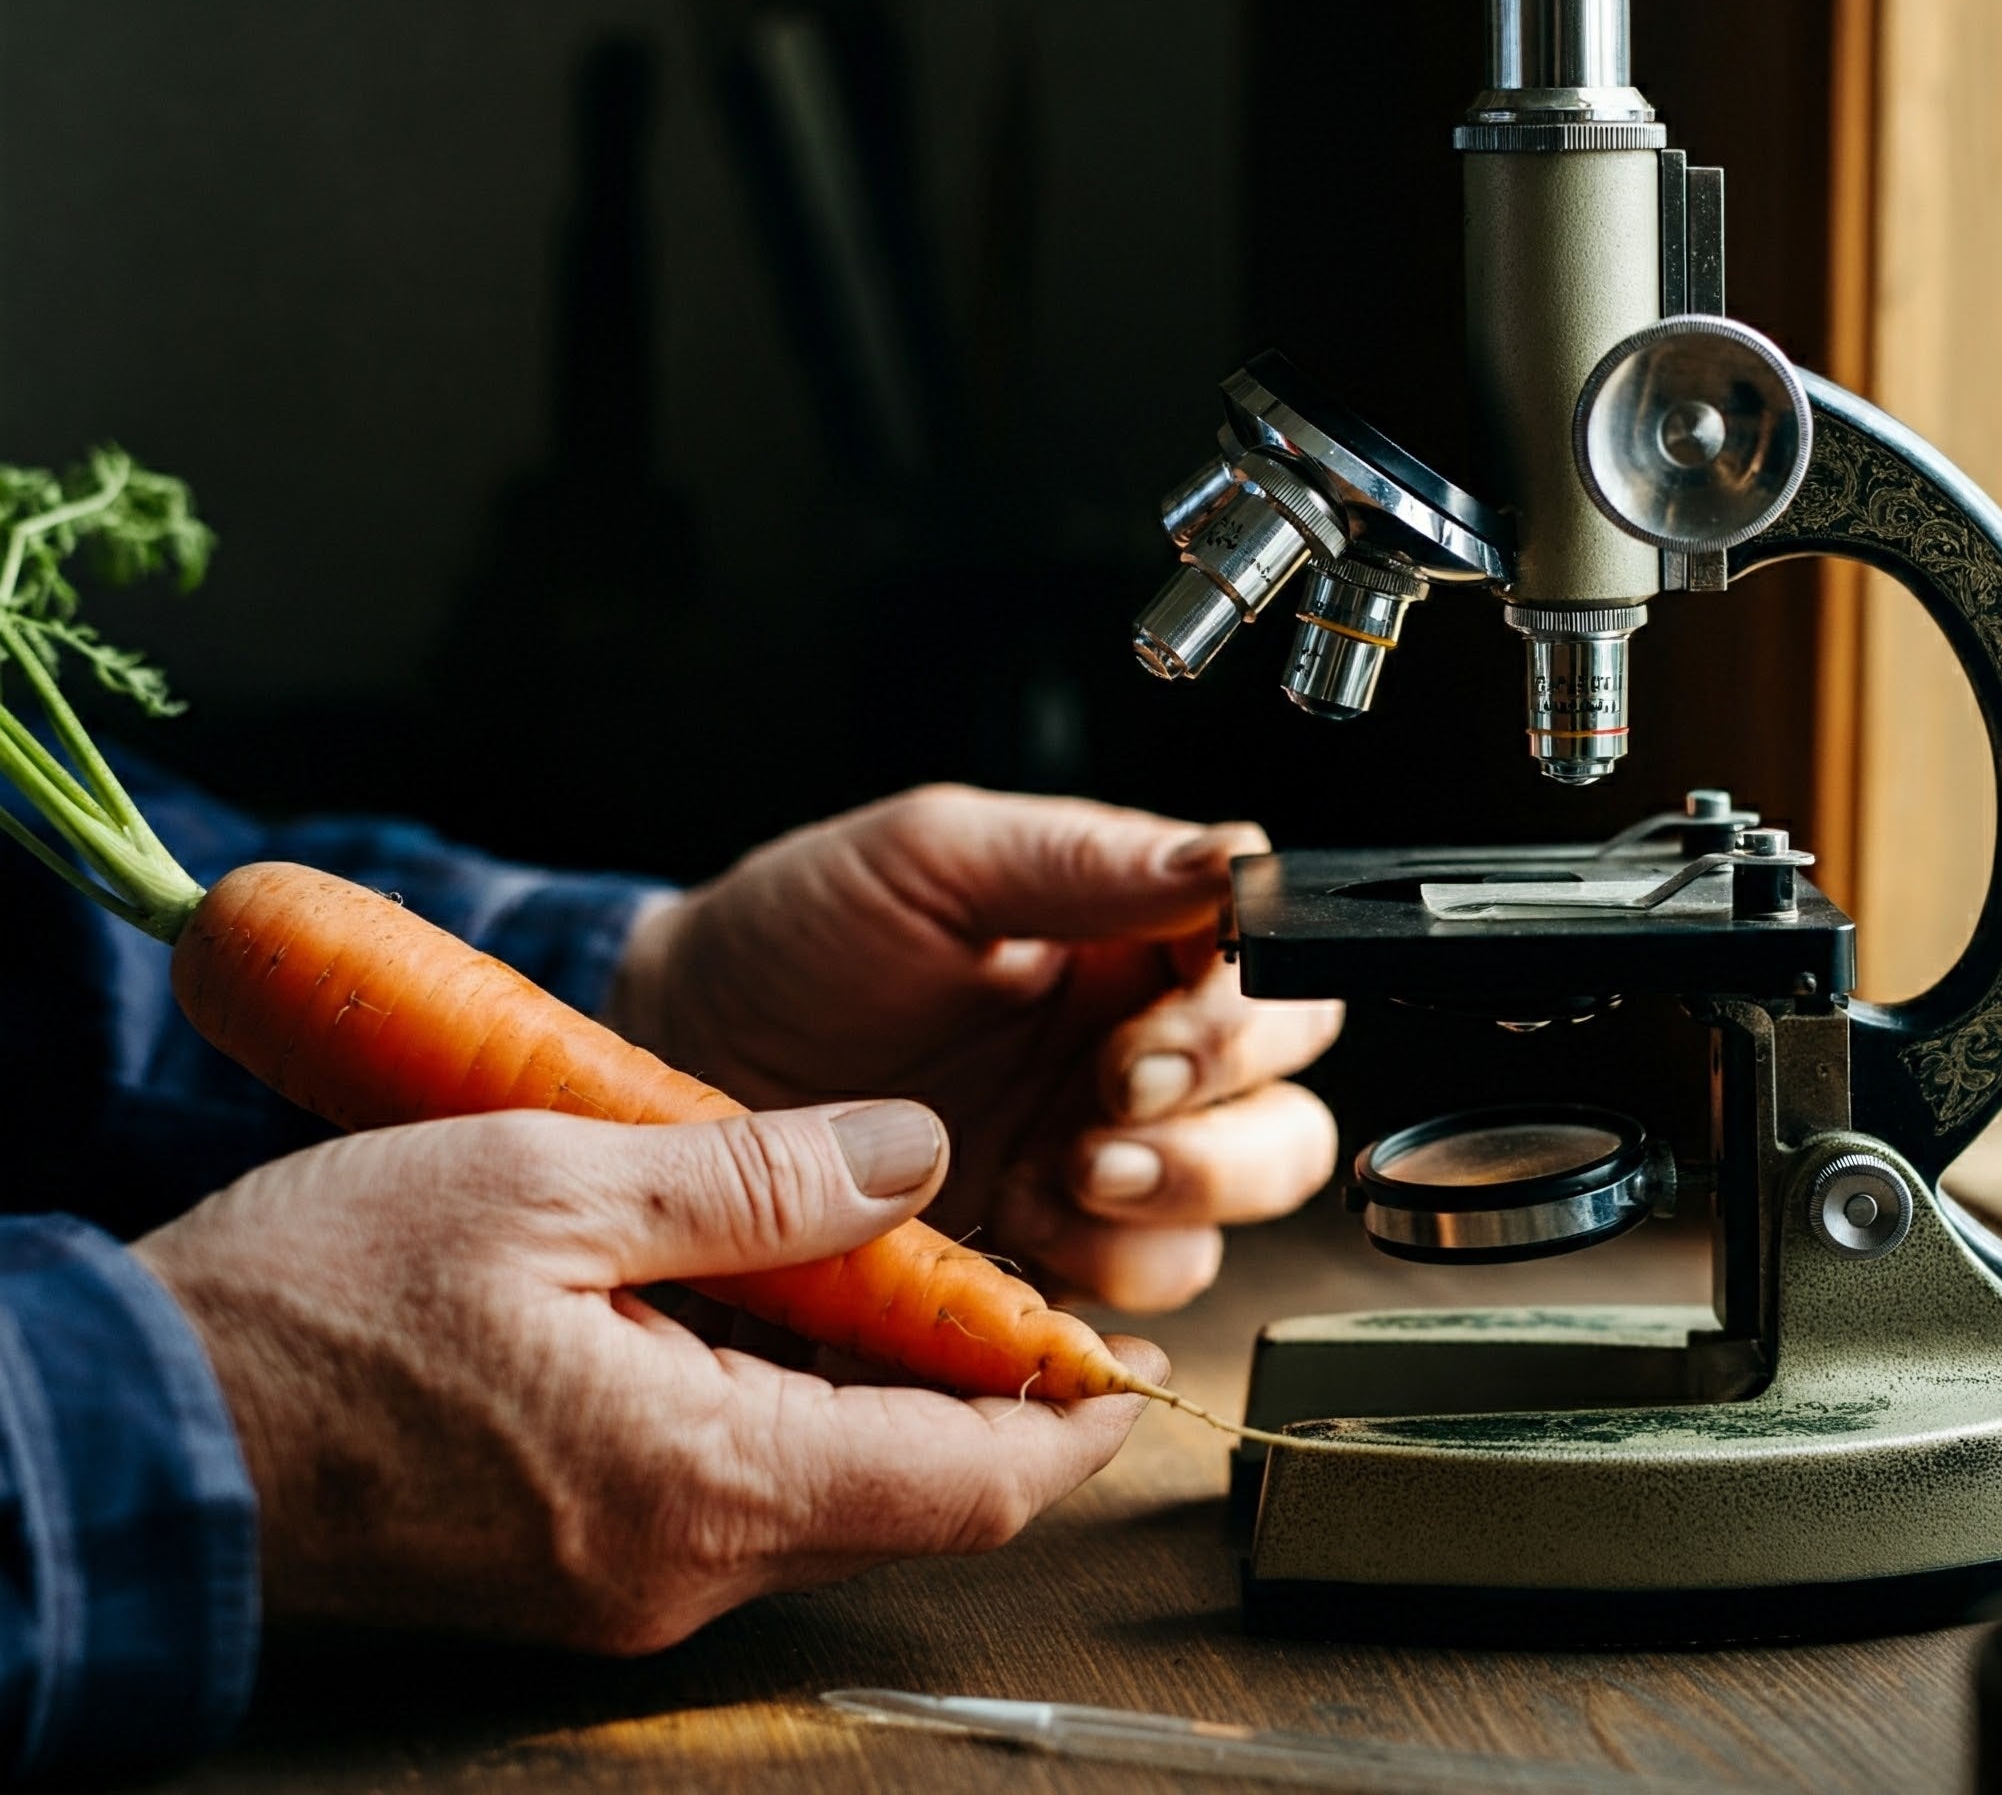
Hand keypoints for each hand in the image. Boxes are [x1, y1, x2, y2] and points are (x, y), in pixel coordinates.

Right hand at [135, 1100, 1158, 1648]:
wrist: (146, 1423)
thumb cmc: (320, 1300)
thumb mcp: (551, 1180)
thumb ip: (759, 1177)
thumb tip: (919, 1157)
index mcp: (701, 1482)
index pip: (969, 1485)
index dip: (1066, 1408)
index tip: (1120, 1337)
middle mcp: (685, 1567)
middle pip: (914, 1492)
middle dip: (984, 1383)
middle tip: (1008, 1258)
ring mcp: (632, 1579)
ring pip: (831, 1487)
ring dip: (886, 1384)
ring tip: (892, 1252)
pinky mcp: (586, 1560)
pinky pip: (744, 1487)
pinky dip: (796, 1401)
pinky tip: (774, 1300)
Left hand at [611, 785, 1342, 1311]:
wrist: (686, 1058)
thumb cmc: (797, 935)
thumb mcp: (926, 860)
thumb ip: (1078, 858)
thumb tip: (1223, 859)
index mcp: (1126, 935)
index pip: (1265, 963)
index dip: (1242, 1007)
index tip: (1159, 1030)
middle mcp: (1136, 1044)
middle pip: (1284, 1093)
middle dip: (1222, 1115)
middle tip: (1113, 1102)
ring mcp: (1101, 1151)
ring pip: (1240, 1197)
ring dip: (1180, 1195)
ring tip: (1067, 1172)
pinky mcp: (1054, 1243)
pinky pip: (1149, 1279)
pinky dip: (1110, 1264)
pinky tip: (1022, 1223)